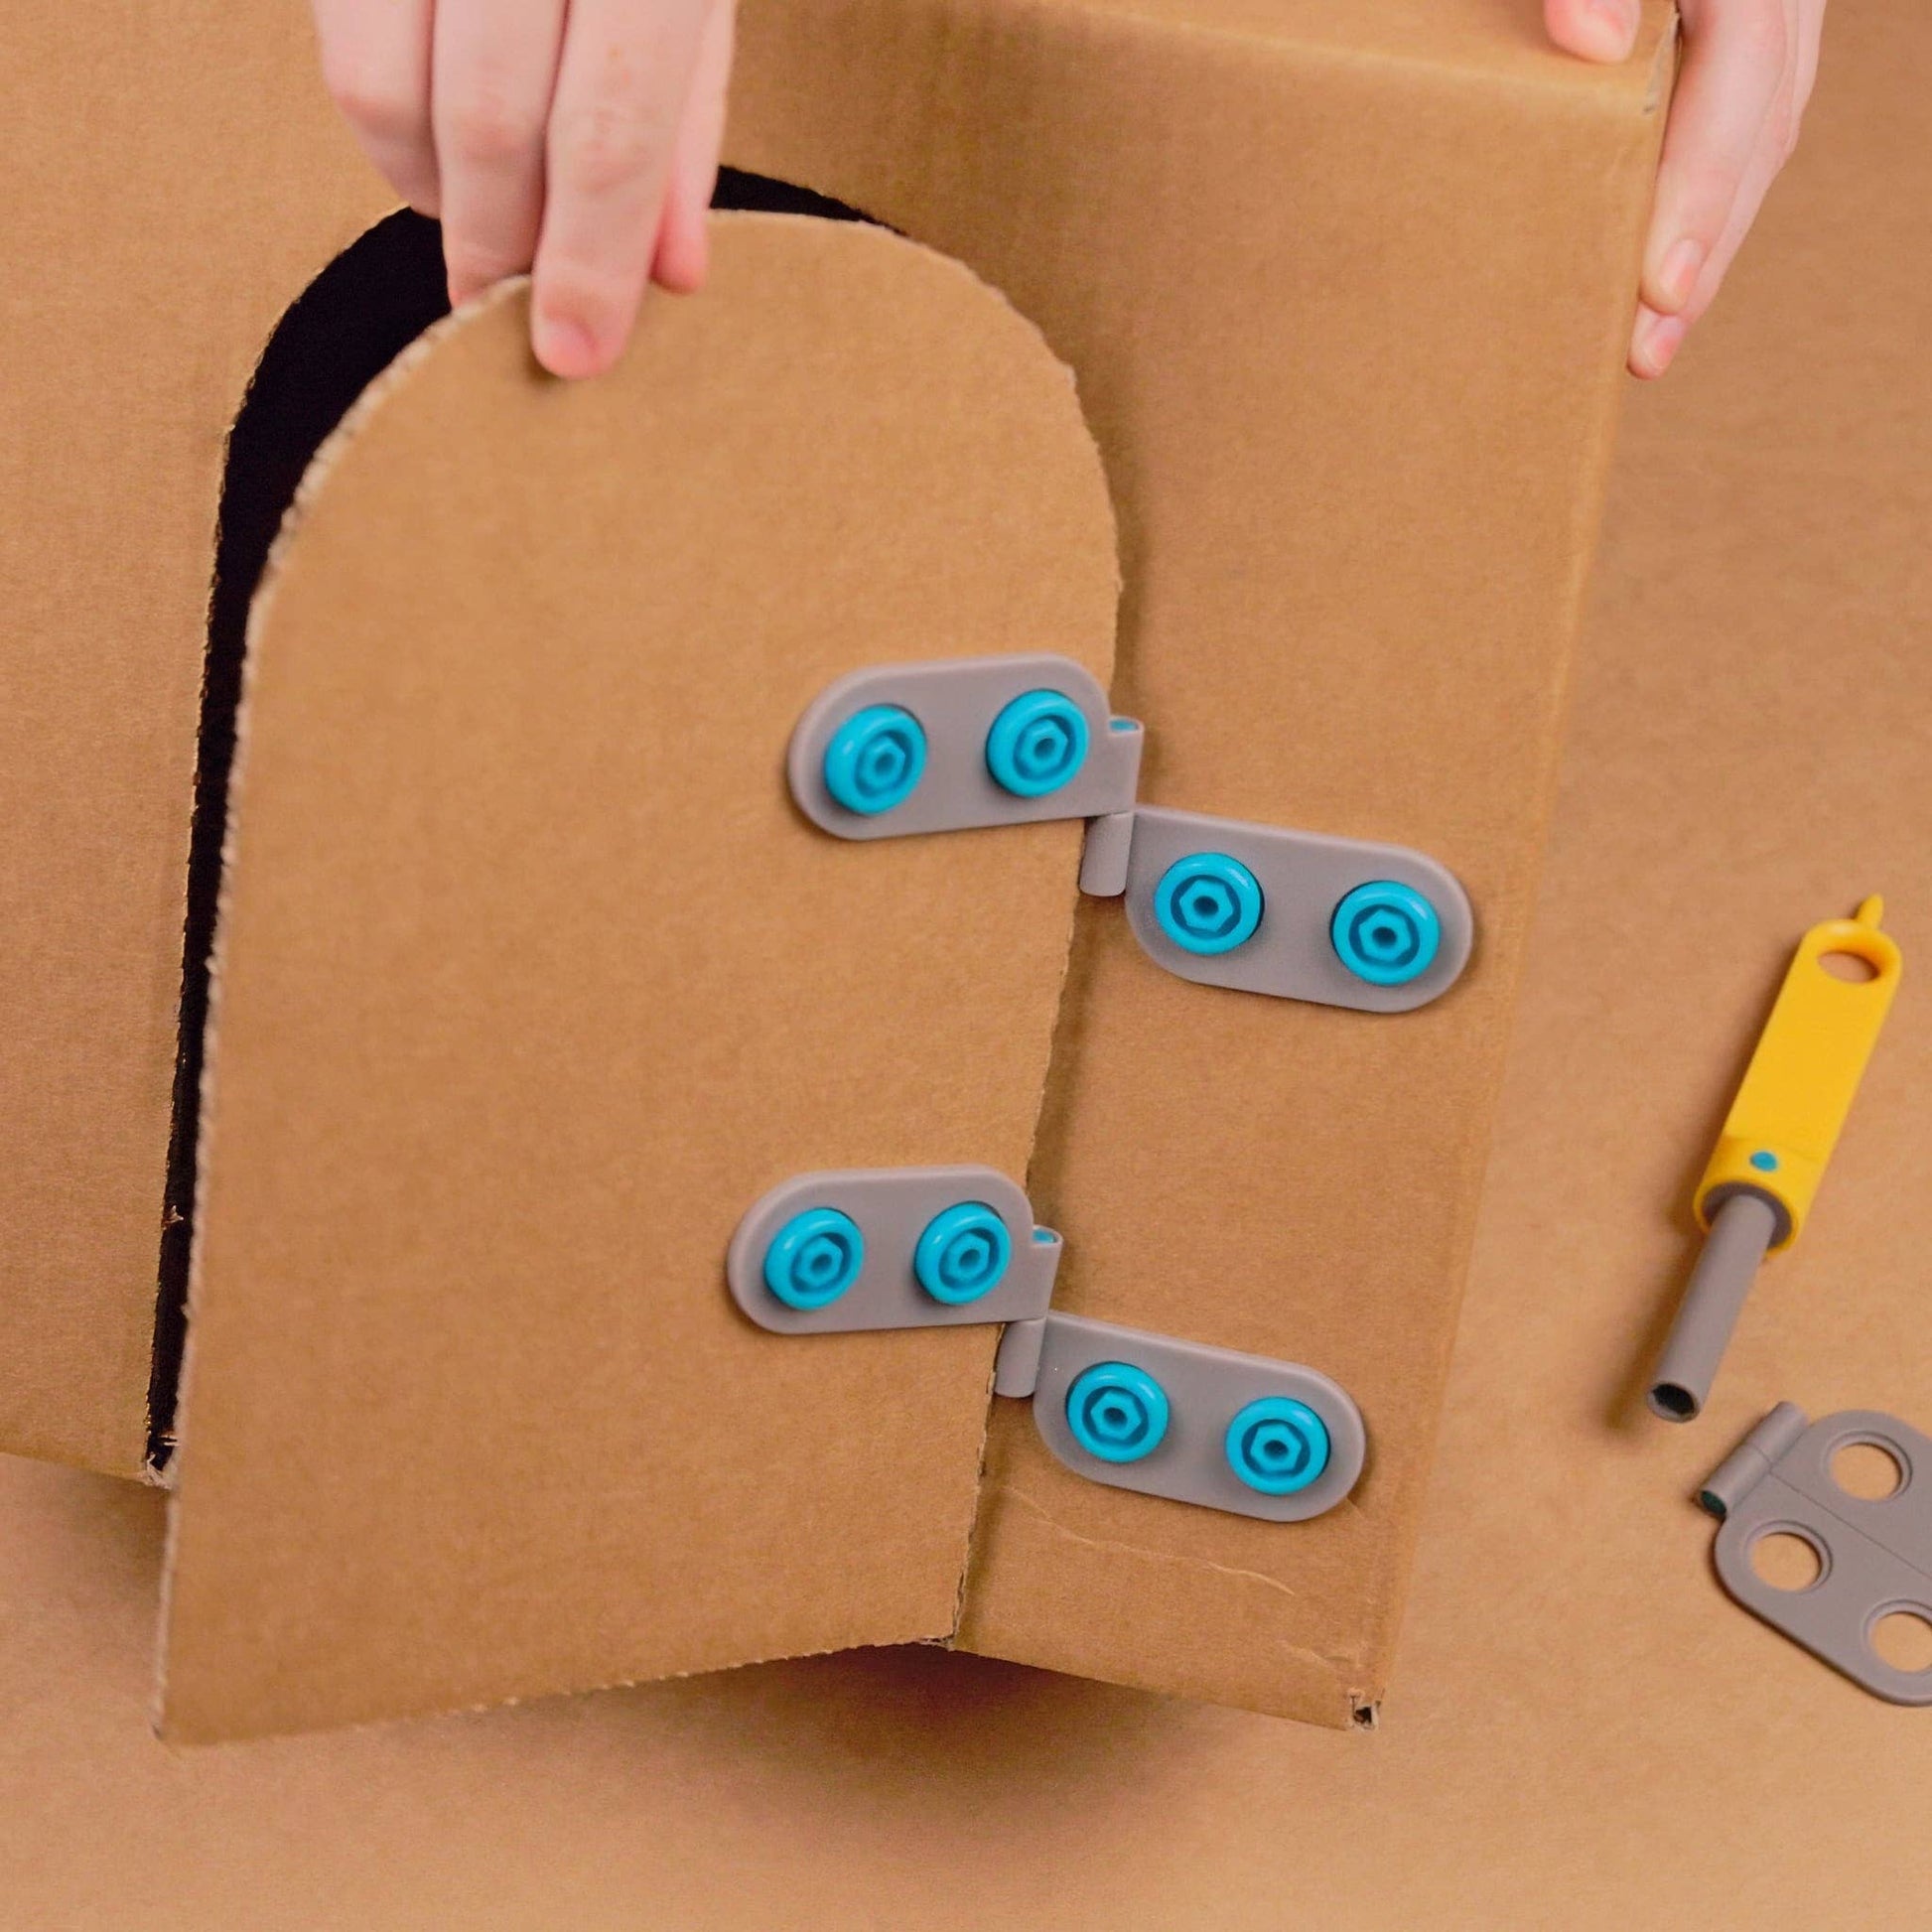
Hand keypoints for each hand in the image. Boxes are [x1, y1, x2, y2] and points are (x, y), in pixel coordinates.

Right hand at [313, 0, 735, 377]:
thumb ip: (685, 121)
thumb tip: (670, 276)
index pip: (612, 126)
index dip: (590, 260)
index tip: (574, 357)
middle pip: (491, 122)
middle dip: (502, 246)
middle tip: (510, 310)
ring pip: (387, 91)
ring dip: (434, 194)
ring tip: (484, 214)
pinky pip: (341, 42)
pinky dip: (388, 128)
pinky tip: (439, 139)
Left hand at [1545, 0, 1824, 376]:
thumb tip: (1591, 40)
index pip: (1743, 67)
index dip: (1702, 185)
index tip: (1659, 283)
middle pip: (1762, 118)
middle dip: (1705, 239)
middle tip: (1645, 347)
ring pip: (1762, 126)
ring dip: (1709, 235)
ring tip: (1648, 338)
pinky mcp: (1738, 20)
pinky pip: (1739, 115)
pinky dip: (1701, 193)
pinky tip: (1658, 269)